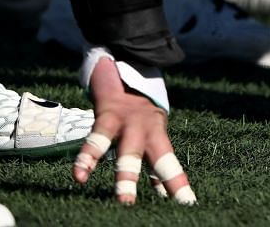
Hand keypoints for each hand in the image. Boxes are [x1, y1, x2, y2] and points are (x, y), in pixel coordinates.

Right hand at [77, 56, 193, 205]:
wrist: (121, 63)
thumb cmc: (134, 113)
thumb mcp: (147, 136)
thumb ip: (154, 165)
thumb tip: (163, 195)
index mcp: (158, 138)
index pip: (171, 168)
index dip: (179, 188)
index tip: (189, 207)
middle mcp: (148, 130)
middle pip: (161, 159)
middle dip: (167, 183)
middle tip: (174, 204)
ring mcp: (130, 122)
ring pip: (129, 152)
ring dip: (127, 176)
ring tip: (124, 200)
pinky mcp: (108, 113)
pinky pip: (96, 138)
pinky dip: (86, 159)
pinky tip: (79, 177)